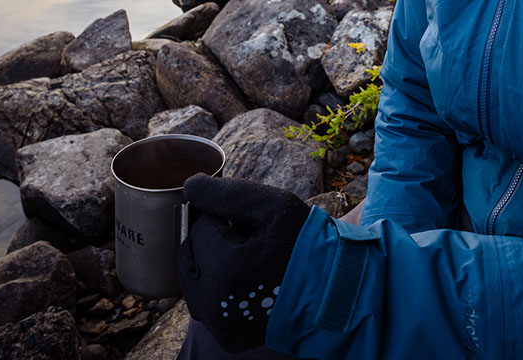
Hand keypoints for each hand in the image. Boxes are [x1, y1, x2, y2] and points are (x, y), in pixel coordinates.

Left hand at [178, 174, 310, 353]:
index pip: (199, 225)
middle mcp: (215, 302)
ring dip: (212, 263)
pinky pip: (205, 301)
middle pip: (192, 251)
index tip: (252, 226)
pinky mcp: (226, 337)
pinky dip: (217, 287)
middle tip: (251, 242)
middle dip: (214, 240)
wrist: (333, 291)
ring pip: (193, 277)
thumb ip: (225, 193)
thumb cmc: (305, 242)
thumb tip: (188, 186)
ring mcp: (219, 324)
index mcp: (226, 267)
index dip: (226, 218)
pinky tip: (246, 282)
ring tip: (249, 261)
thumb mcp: (272, 206)